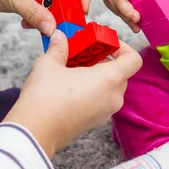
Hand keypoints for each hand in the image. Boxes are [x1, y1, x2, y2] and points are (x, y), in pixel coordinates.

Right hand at [4, 30, 141, 157]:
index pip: (134, 59)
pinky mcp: (96, 121)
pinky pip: (102, 100)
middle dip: (104, 60)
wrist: (34, 132)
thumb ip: (59, 47)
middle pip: (121, 72)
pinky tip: (70, 86)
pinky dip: (93, 90)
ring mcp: (106, 111)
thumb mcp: (50, 63)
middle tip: (84, 53)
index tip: (106, 44)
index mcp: (110, 79)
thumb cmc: (45, 97)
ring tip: (74, 68)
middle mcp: (114, 97)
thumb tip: (59, 36)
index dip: (123, 47)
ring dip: (97, 75)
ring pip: (111, 87)